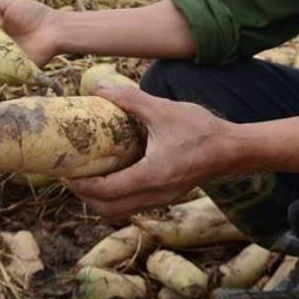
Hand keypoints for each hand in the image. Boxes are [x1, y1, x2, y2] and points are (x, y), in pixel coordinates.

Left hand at [65, 82, 233, 217]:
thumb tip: (101, 87)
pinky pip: (133, 205)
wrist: (232, 149)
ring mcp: (161, 199)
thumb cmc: (200, 129)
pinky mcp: (167, 196)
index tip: (65, 173)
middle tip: (72, 176)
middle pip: (107, 209)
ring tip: (89, 176)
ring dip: (100, 199)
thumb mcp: (163, 110)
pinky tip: (115, 174)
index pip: (105, 191)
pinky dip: (117, 197)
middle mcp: (153, 195)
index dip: (80, 185)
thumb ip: (131, 100)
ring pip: (120, 211)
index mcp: (150, 177)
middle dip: (85, 196)